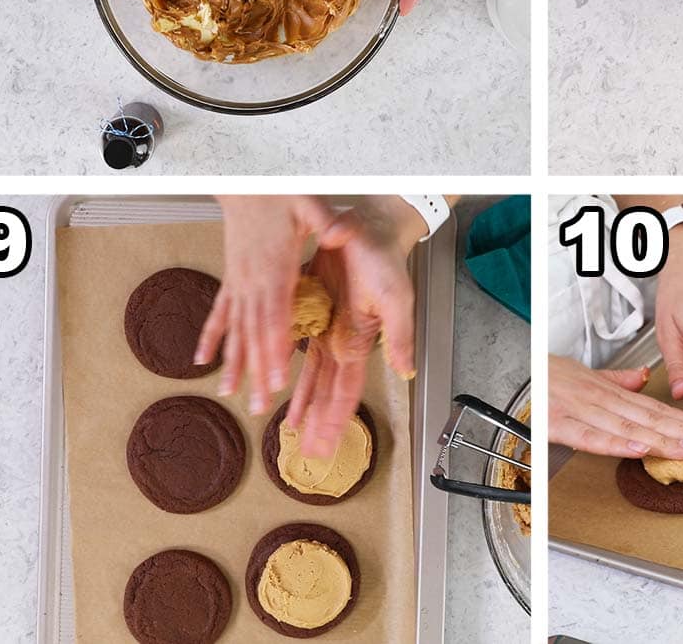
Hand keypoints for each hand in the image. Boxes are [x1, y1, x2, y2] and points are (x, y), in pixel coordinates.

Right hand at [196, 196, 336, 413]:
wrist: (245, 183)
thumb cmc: (280, 193)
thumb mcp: (310, 203)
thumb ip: (326, 222)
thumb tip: (340, 235)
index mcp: (276, 268)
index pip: (277, 317)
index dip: (277, 349)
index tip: (279, 379)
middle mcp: (253, 281)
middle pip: (255, 334)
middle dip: (258, 371)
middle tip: (259, 405)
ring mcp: (238, 282)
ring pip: (236, 330)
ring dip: (234, 363)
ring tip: (230, 394)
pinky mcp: (231, 279)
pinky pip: (219, 313)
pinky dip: (210, 338)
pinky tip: (202, 361)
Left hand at [285, 196, 426, 456]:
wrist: (370, 229)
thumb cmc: (385, 260)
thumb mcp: (396, 298)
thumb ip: (399, 336)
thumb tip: (405, 371)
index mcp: (359, 342)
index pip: (346, 393)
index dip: (334, 421)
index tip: (325, 447)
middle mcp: (341, 341)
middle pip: (327, 393)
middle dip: (318, 424)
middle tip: (308, 454)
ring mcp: (325, 328)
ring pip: (310, 376)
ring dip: (303, 403)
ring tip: (291, 430)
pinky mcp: (310, 310)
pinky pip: (294, 345)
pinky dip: (286, 366)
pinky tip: (276, 380)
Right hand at [548, 355, 682, 458]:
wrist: (516, 369)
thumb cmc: (550, 375)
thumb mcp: (589, 374)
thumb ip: (619, 380)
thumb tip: (645, 378)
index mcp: (611, 391)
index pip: (656, 409)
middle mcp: (602, 400)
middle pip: (650, 419)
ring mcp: (582, 412)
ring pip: (628, 428)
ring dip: (661, 439)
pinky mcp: (559, 424)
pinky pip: (590, 436)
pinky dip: (615, 443)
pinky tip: (638, 450)